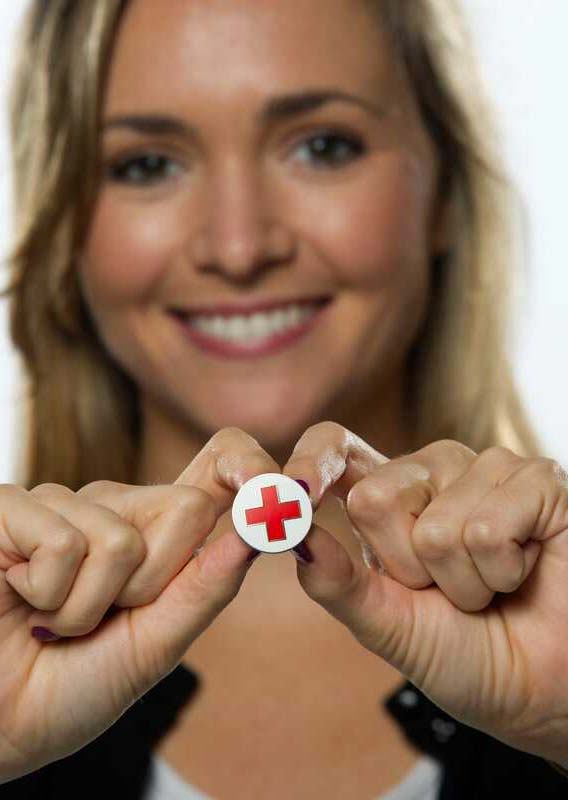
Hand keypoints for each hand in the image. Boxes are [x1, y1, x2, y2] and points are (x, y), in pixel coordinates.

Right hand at [0, 427, 278, 782]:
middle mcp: (115, 506)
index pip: (218, 468)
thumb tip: (259, 532)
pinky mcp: (12, 506)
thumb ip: (205, 588)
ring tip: (50, 618)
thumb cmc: (70, 687)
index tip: (285, 491)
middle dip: (151, 585)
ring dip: (86, 606)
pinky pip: (64, 541)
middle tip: (102, 618)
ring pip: (121, 538)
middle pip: (186, 509)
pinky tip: (18, 597)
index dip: (252, 465)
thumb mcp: (154, 646)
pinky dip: (47, 595)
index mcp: (157, 534)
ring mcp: (64, 501)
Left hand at [282, 422, 567, 765]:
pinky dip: (502, 572)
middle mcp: (434, 471)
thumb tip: (291, 536)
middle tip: (447, 589)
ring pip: (437, 525)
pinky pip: (488, 530)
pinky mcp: (539, 481)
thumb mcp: (390, 625)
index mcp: (389, 495)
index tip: (292, 494)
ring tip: (491, 585)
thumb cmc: (466, 653)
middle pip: (376, 498)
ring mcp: (487, 469)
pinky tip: (523, 570)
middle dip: (408, 569)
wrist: (541, 690)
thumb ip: (338, 583)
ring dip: (463, 581)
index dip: (313, 462)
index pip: (337, 446)